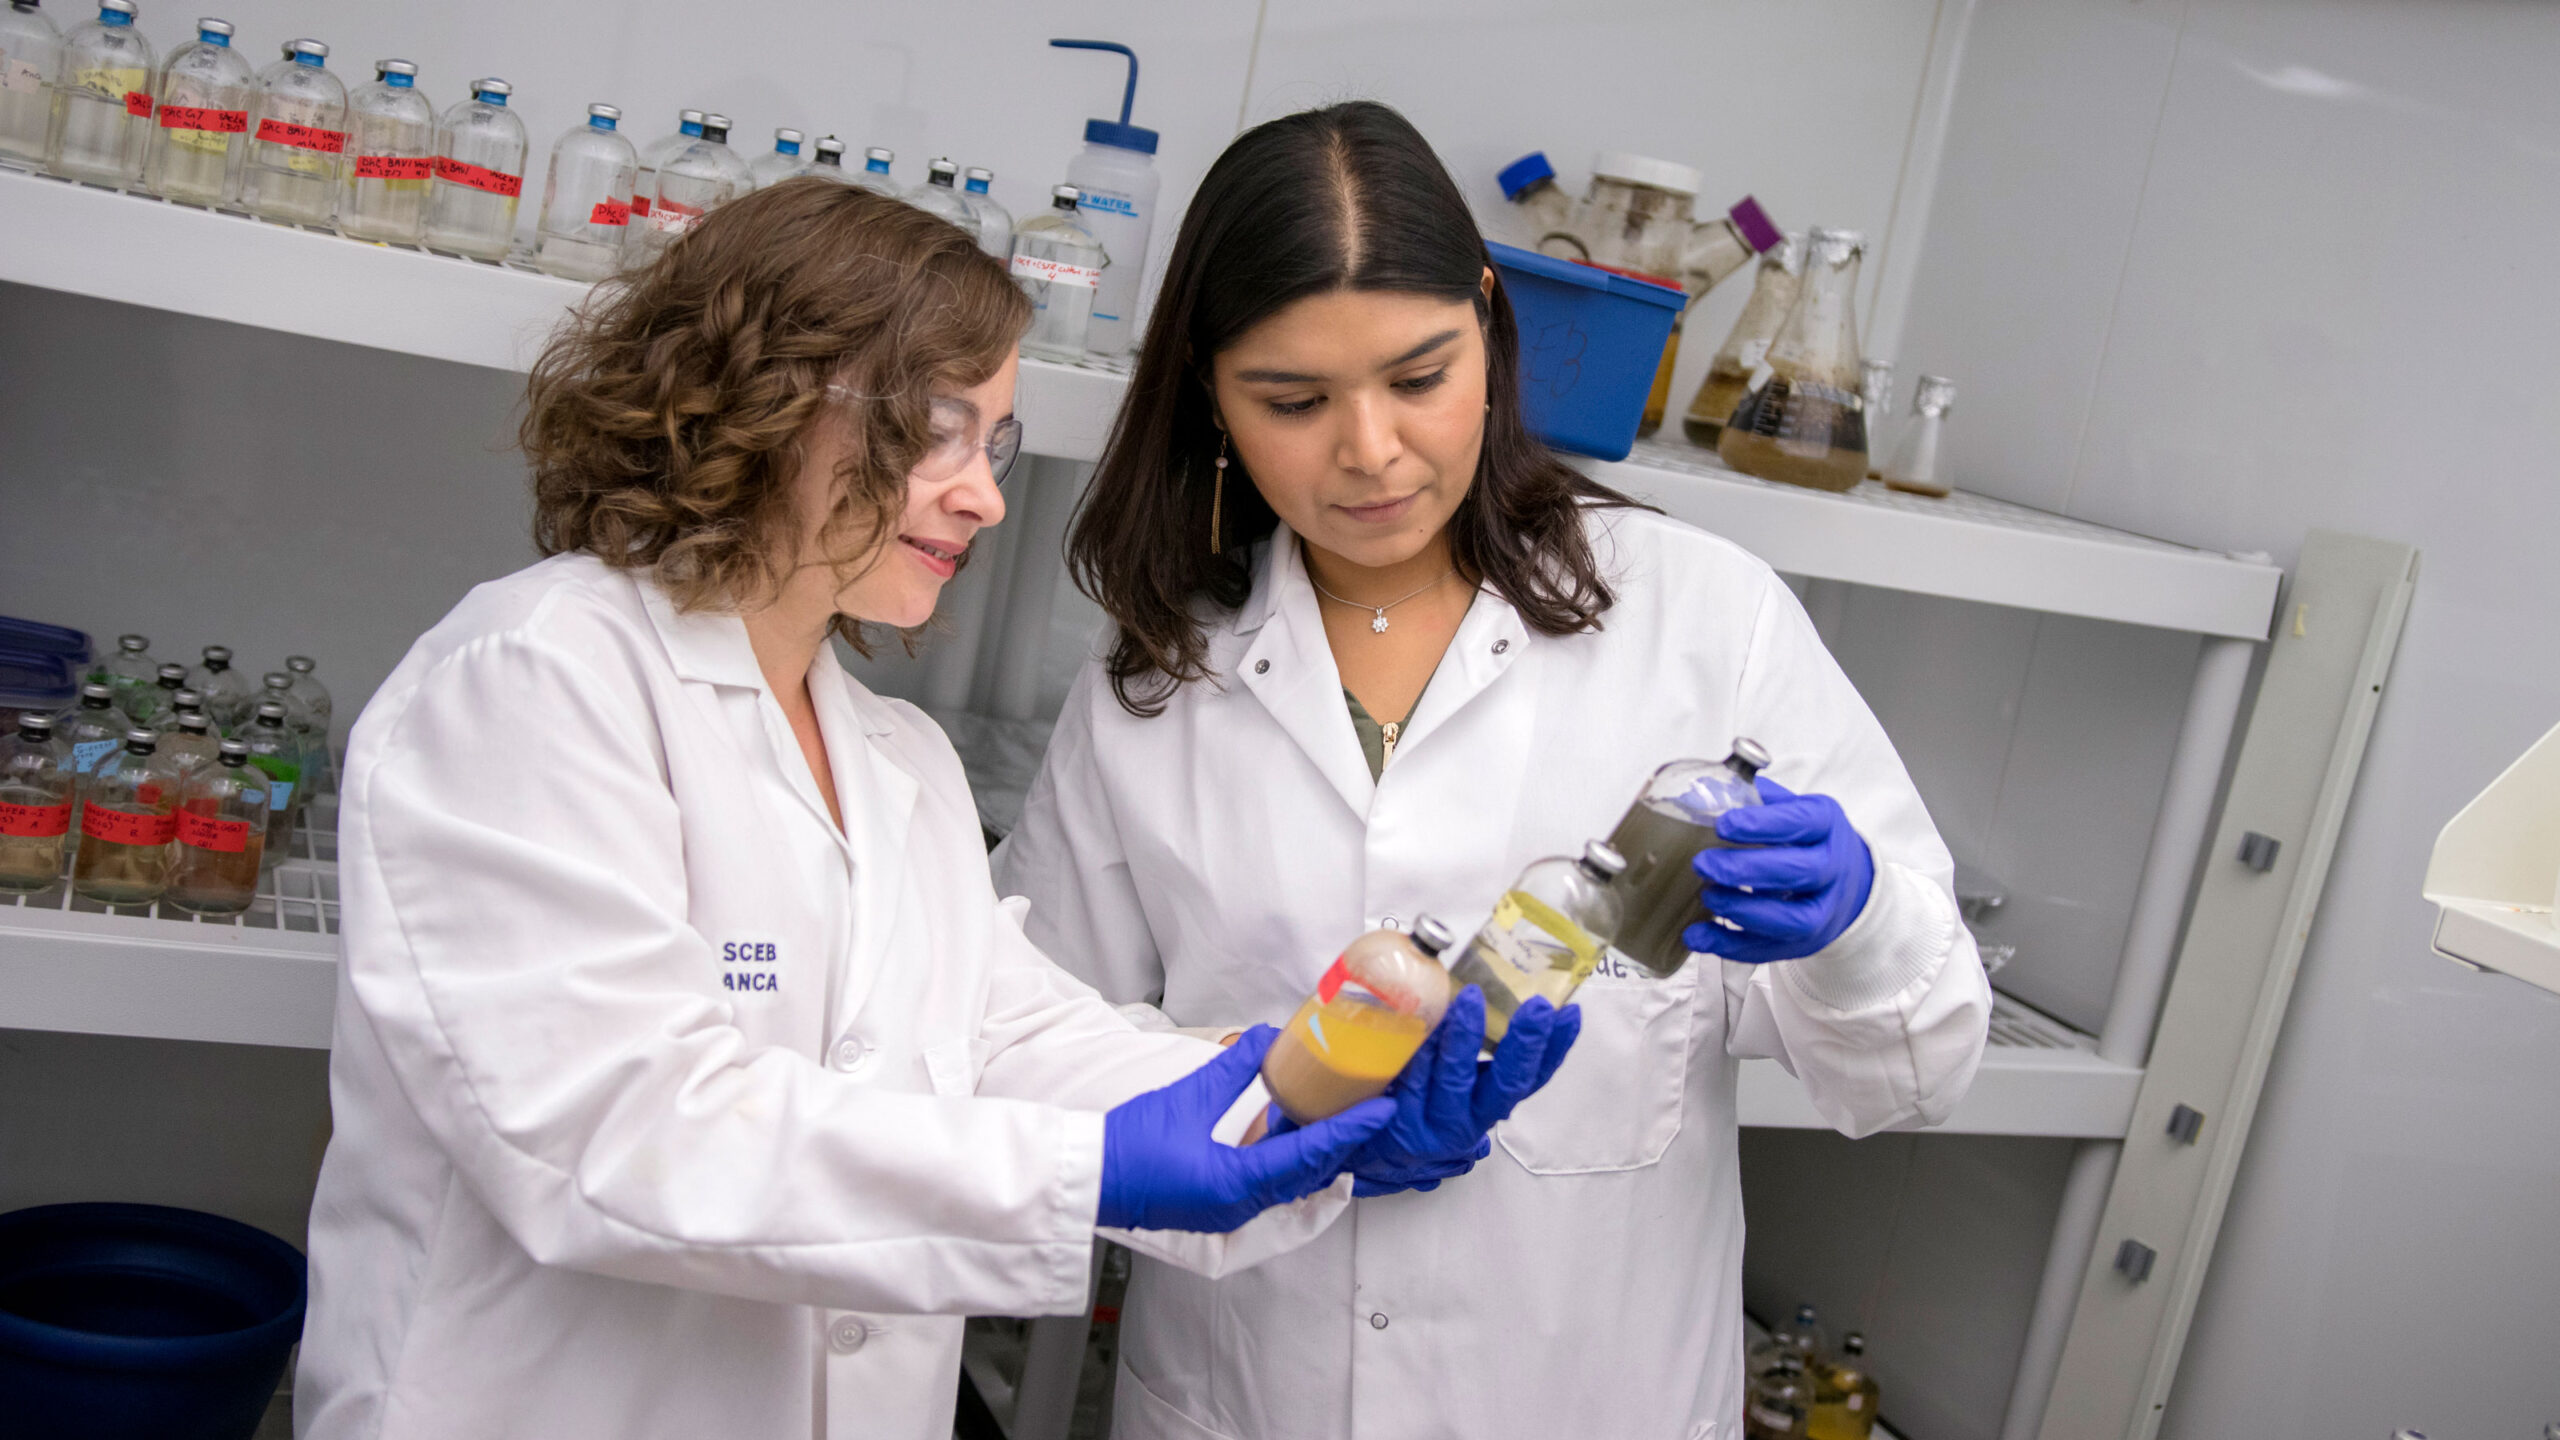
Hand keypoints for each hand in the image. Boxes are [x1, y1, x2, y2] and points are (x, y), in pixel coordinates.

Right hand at [1098, 1025, 1391, 1232]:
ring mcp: (1229, 1210)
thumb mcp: (1188, 1096)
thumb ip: (1236, 1067)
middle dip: (1343, 1141)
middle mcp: (1239, 1205)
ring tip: (1342, 1115)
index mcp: (1236, 1185)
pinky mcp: (1217, 1205)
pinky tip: (1292, 1130)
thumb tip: (1269, 1037)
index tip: (1381, 1109)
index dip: (1350, 1130)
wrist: (1087, 1178)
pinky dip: (1289, 1157)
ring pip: (1291, 1180)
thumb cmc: (1128, 1144)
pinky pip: (1269, 1183)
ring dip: (1317, 1149)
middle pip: (1309, 1173)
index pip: (1310, 1155)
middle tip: (1371, 1108)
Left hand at [1337, 988, 1582, 1198]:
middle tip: (1537, 1008)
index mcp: (1488, 1107)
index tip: (1569, 1015)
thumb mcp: (1458, 1084)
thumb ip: (1476, 1051)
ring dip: (1464, 1039)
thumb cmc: (1420, 1104)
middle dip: (1523, 1044)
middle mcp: (1469, 1123)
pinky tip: (1426, 1024)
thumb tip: (1496, 989)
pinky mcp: (1398, 1121)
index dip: (1555, 1050)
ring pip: (1454, 1081)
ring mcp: (1434, 1125)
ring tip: (1471, 999)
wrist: (1371, 1153)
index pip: (1532, 1079)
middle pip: (1506, 1085)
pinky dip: (1421, 1050)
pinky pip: (1412, 1079)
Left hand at [1683, 778, 1875, 964]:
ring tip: (1707, 897)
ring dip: (1743, 910)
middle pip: (1798, 872)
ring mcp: (1824, 911)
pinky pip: (1770, 950)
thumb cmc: (1807, 840)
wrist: (1849, 884)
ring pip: (1792, 919)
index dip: (1762, 825)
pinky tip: (1697, 935)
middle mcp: (1833, 868)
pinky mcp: (1806, 943)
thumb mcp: (1792, 808)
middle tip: (1703, 864)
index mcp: (1826, 824)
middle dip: (1746, 870)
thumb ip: (1754, 799)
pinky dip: (1730, 946)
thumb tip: (1704, 788)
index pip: (1800, 822)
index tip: (1723, 824)